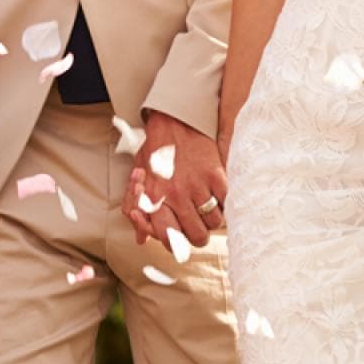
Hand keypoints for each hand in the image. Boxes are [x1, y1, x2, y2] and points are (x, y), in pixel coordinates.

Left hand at [124, 112, 226, 249]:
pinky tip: (217, 196)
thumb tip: (142, 239)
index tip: (180, 238)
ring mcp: (197, 186)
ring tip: (207, 208)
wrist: (175, 120)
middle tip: (197, 225)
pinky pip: (227, 203)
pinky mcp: (215, 175)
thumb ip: (136, 210)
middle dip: (198, 235)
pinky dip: (224, 203)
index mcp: (155, 198)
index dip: (176, 244)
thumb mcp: (138, 178)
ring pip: (214, 223)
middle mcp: (176, 196)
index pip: (169, 238)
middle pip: (197, 237)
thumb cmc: (156, 150)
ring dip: (212, 219)